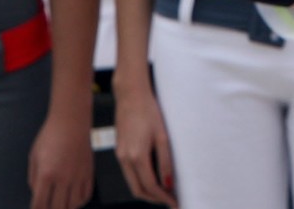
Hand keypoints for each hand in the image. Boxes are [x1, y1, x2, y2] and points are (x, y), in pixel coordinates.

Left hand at [27, 110, 93, 208]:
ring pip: (73, 204)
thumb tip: (37, 193)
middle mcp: (63, 178)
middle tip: (47, 208)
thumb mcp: (34, 157)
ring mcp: (78, 175)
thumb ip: (33, 178)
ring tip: (61, 206)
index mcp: (46, 174)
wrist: (72, 121)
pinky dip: (80, 201)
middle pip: (57, 207)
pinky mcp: (89, 171)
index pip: (39, 204)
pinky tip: (74, 200)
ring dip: (65, 208)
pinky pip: (86, 194)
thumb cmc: (50, 136)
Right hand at [113, 82, 178, 206]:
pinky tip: (152, 177)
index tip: (175, 202)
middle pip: (138, 190)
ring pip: (132, 183)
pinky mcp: (119, 151)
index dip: (163, 197)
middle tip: (170, 201)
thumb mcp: (162, 136)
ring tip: (164, 192)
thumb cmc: (149, 112)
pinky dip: (140, 180)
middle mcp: (124, 159)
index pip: (150, 186)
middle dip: (154, 198)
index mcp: (136, 156)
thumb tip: (168, 183)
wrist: (130, 96)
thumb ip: (165, 160)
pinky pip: (128, 173)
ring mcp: (119, 156)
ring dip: (147, 191)